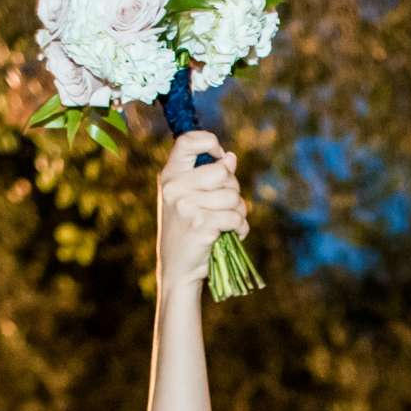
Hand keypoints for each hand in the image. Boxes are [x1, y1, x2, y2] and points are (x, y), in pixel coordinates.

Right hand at [156, 131, 247, 292]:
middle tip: (227, 205)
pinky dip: (241, 228)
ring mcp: (186, 207)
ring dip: (240, 211)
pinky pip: (235, 217)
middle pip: (223, 172)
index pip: (187, 141)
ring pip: (233, 196)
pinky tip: (234, 234)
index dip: (210, 142)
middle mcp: (175, 188)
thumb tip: (231, 157)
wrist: (177, 269)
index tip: (219, 157)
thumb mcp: (189, 198)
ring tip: (230, 223)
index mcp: (170, 175)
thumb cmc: (186, 230)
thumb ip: (208, 176)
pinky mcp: (201, 226)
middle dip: (234, 188)